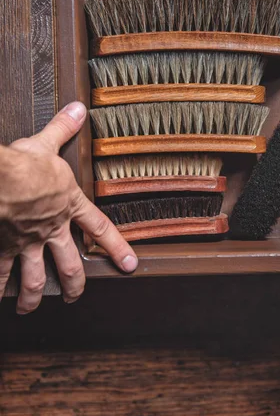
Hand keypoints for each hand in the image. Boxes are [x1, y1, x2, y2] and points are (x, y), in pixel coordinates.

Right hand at [0, 102, 137, 313]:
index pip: (100, 230)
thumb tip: (78, 108)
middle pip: (70, 265)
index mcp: (68, 206)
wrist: (1, 182)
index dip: (117, 248)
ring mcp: (27, 243)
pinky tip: (1, 299)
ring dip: (35, 295)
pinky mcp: (3, 249)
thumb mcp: (46, 143)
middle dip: (75, 283)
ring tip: (32, 308)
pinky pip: (0, 275)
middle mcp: (51, 230)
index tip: (130, 265)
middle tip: (77, 297)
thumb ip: (63, 128)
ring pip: (36, 278)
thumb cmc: (25, 164)